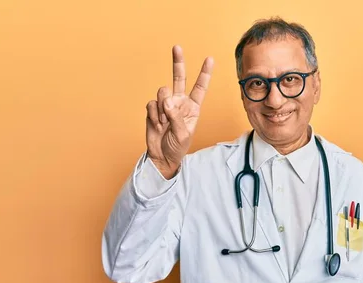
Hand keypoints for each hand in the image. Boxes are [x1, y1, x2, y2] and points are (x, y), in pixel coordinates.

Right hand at [145, 45, 213, 178]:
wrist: (162, 156)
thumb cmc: (177, 147)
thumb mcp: (183, 134)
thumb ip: (176, 117)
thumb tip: (166, 101)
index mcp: (193, 107)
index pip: (200, 87)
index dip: (205, 73)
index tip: (210, 59)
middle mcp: (180, 102)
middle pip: (179, 78)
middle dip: (178, 62)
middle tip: (177, 47)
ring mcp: (166, 104)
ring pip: (162, 92)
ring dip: (162, 108)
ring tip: (164, 122)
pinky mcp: (153, 109)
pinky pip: (152, 104)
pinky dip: (154, 115)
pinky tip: (157, 125)